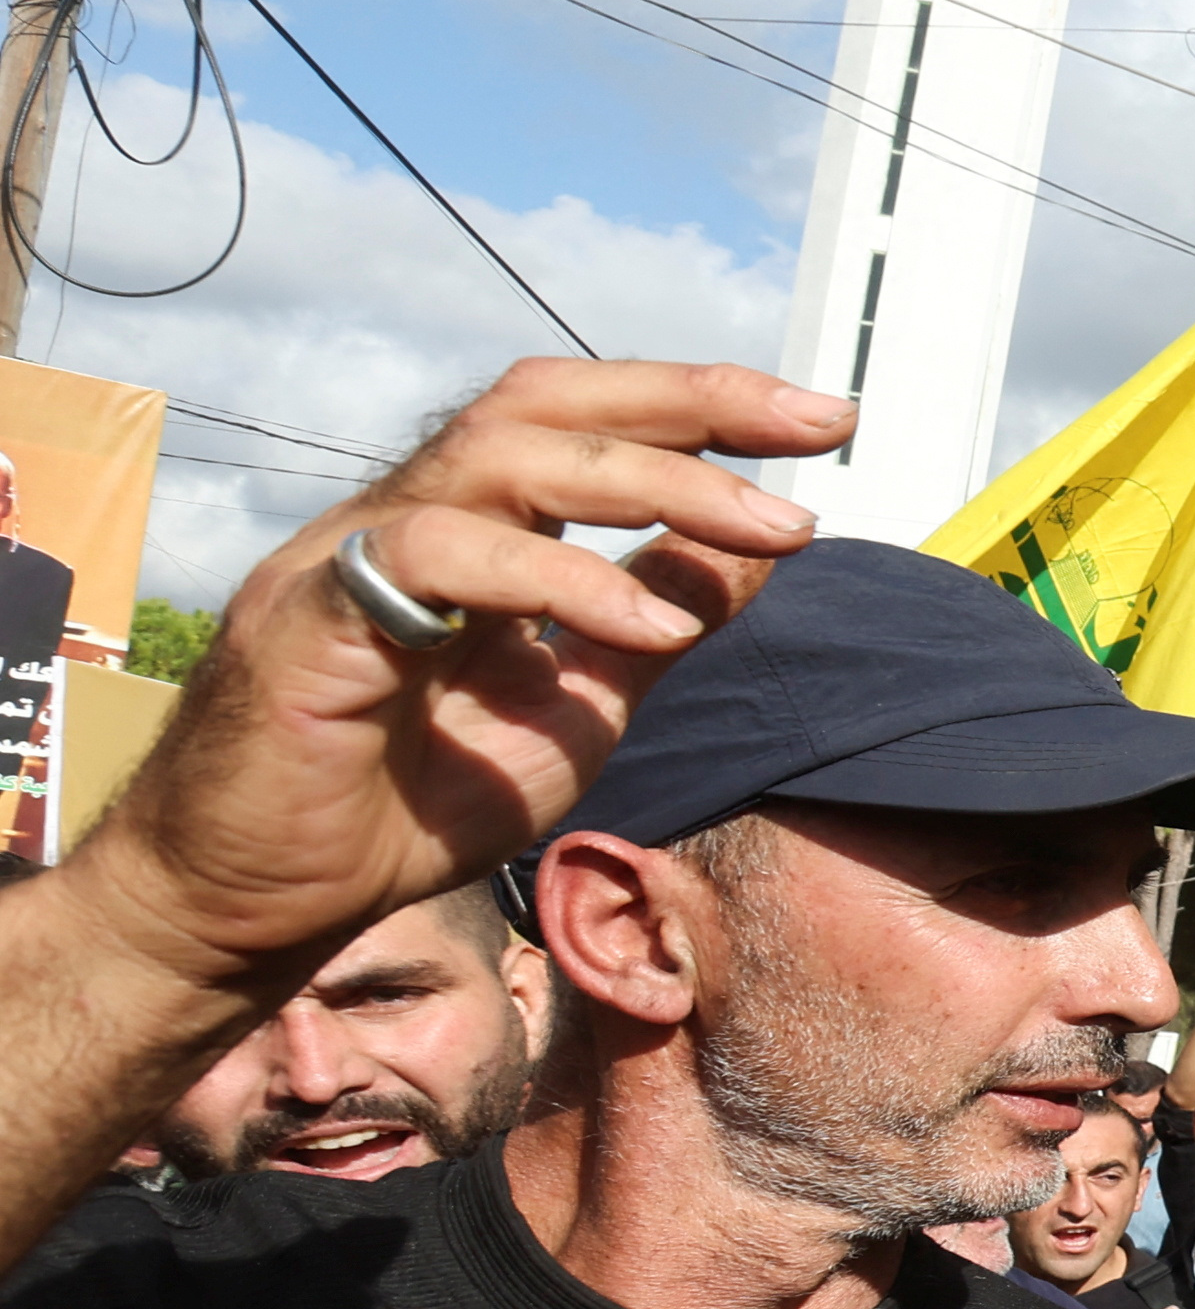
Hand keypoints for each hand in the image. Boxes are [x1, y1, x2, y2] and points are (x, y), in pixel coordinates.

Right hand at [67, 359, 845, 992]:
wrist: (260, 907)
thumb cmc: (401, 810)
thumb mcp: (572, 713)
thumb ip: (650, 629)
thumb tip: (756, 547)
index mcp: (463, 532)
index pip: (578, 423)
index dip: (696, 406)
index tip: (820, 421)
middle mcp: (400, 520)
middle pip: (540, 404)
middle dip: (689, 401)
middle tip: (815, 427)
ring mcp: (343, 558)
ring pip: (498, 457)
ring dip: (652, 482)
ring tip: (770, 528)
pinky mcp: (307, 620)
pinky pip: (437, 559)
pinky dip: (558, 580)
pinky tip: (650, 626)